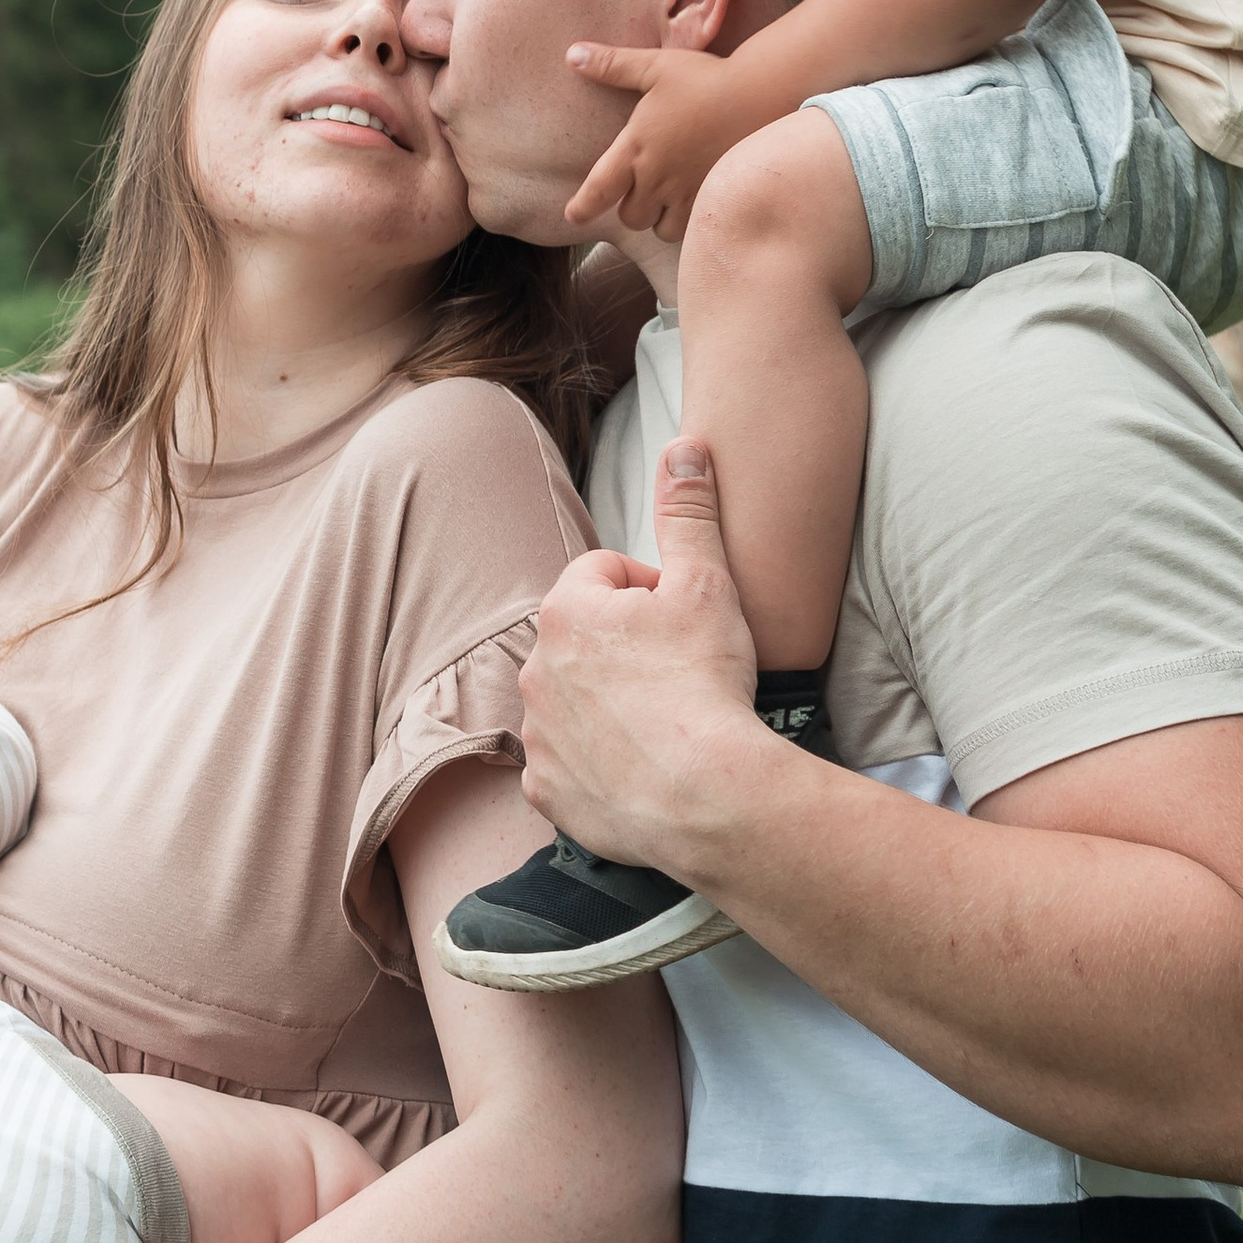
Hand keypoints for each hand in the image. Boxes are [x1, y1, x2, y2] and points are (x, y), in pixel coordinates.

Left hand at [518, 439, 764, 873]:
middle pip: (587, 639)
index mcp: (565, 610)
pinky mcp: (546, 790)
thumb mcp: (708, 582)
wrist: (708, 795)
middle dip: (627, 647)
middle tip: (682, 673)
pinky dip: (598, 764)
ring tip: (665, 723)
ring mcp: (537, 734)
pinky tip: (640, 767)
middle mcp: (534, 668)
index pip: (607, 575)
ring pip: (575, 701)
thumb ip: (689, 512)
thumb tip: (685, 447)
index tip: (686, 623)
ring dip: (610, 704)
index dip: (654, 592)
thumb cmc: (706, 683)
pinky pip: (567, 764)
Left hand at [561, 44, 775, 237]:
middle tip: (641, 187)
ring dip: (659, 218)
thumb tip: (572, 55)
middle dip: (630, 207)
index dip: (582, 207)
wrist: (761, 94)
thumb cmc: (705, 78)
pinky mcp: (714, 198)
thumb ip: (612, 65)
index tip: (573, 215)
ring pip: (660, 228)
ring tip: (668, 197)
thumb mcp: (655, 66)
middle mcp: (658, 177)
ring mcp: (687, 192)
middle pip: (630, 216)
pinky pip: (692, 228)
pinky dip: (687, 221)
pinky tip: (694, 200)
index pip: (598, 190)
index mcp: (637, 147)